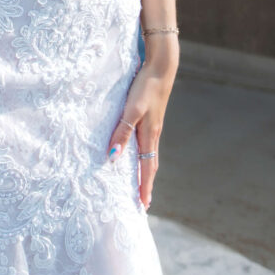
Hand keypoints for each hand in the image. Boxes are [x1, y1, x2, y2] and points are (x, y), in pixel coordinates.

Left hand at [106, 55, 175, 209]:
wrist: (161, 67)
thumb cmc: (145, 88)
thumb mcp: (131, 110)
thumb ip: (122, 133)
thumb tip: (113, 158)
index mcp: (149, 136)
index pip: (147, 169)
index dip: (144, 188)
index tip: (143, 206)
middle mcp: (153, 134)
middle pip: (150, 166)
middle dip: (146, 185)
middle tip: (144, 204)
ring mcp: (153, 126)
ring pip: (149, 156)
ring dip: (145, 172)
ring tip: (141, 185)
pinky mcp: (151, 118)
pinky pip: (147, 145)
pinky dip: (144, 157)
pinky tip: (139, 154)